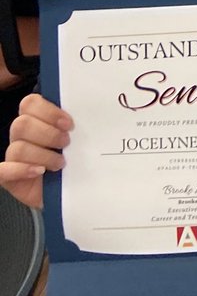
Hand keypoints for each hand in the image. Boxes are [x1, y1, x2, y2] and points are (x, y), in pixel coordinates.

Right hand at [1, 93, 71, 208]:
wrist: (73, 191)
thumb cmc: (76, 161)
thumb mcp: (80, 140)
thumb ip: (78, 125)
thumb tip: (89, 111)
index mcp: (37, 120)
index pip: (30, 103)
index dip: (48, 111)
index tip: (69, 124)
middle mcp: (22, 136)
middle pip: (22, 124)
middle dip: (48, 133)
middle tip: (66, 143)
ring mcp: (14, 157)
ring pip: (18, 147)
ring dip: (43, 155)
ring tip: (61, 163)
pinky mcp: (8, 177)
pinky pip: (3, 170)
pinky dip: (22, 169)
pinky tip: (39, 171)